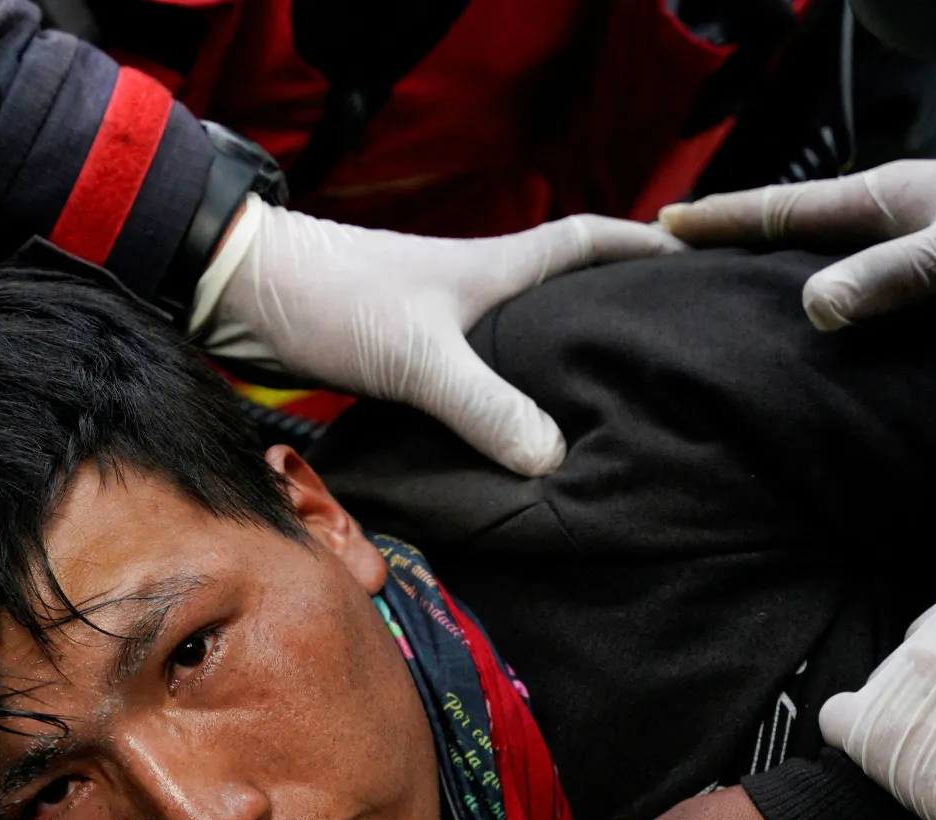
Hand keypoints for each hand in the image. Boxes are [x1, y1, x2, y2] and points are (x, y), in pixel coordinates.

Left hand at [191, 199, 682, 474]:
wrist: (240, 297)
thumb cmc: (333, 300)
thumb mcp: (420, 356)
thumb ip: (486, 408)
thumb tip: (553, 460)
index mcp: (497, 270)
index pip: (590, 243)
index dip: (644, 248)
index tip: (696, 266)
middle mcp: (476, 293)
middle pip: (562, 302)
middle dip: (611, 325)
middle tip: (661, 368)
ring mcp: (438, 327)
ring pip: (515, 352)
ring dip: (550, 380)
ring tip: (598, 425)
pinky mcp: (403, 362)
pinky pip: (470, 388)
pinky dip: (495, 414)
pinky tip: (508, 452)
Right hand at [657, 158, 935, 330]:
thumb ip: (893, 276)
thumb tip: (814, 305)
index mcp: (888, 195)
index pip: (781, 207)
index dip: (719, 220)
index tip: (660, 229)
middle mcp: (897, 213)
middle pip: (796, 228)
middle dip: (735, 244)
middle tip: (677, 267)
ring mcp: (920, 241)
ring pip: (830, 257)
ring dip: (781, 275)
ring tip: (734, 302)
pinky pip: (865, 284)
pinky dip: (829, 301)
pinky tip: (822, 332)